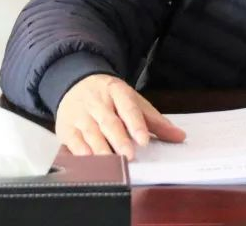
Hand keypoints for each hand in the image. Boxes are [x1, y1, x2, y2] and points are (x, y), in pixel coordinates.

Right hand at [55, 73, 185, 159]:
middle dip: (119, 140)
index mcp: (117, 91)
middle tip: (129, 156)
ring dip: (100, 149)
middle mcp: (97, 102)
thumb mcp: (133, 102)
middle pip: (109, 122)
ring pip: (90, 132)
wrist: (76, 81)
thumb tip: (179, 136)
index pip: (129, 108)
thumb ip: (155, 121)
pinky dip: (79, 151)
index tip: (144, 140)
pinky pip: (72, 140)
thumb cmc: (110, 97)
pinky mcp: (65, 126)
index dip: (136, 125)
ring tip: (112, 163)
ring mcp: (80, 114)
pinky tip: (88, 161)